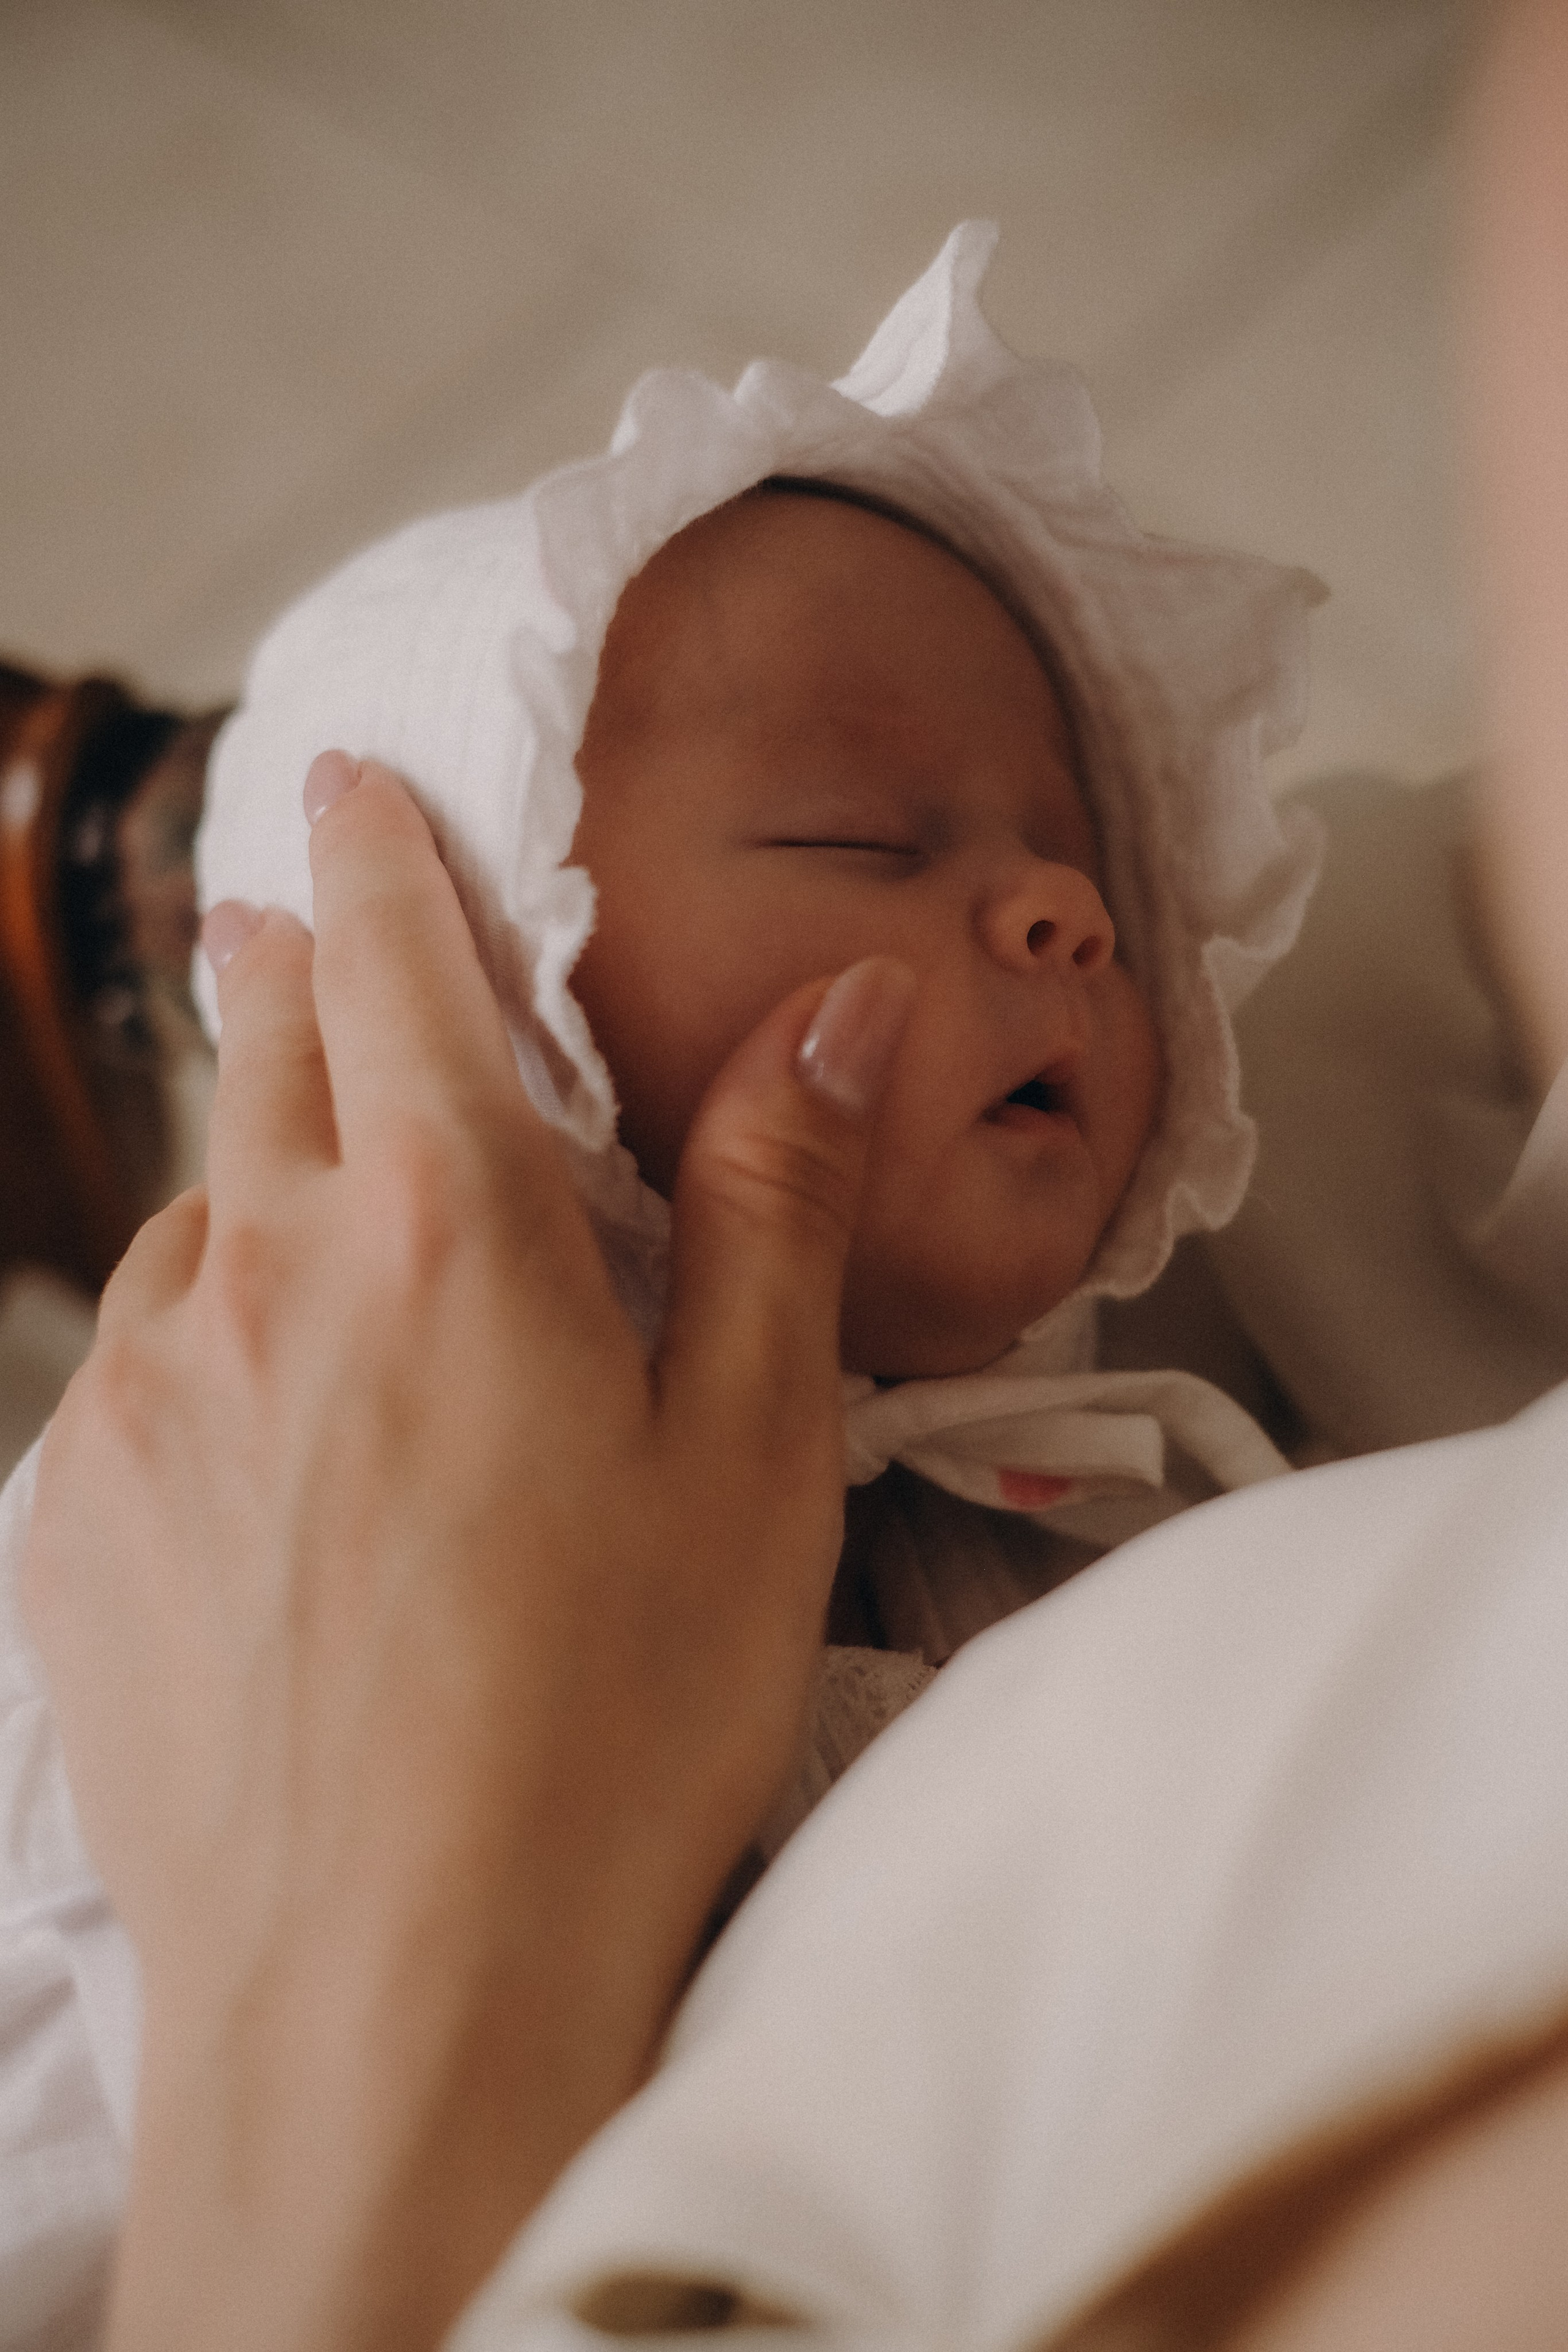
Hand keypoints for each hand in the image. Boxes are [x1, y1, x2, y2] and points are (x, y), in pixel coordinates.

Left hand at [22, 753, 913, 2351]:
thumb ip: (777, 1202)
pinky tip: (277, 1449)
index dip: (376, 851)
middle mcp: (260, 1276)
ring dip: (258, 1191)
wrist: (396, 1991)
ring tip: (334, 1259)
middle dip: (294, 974)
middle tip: (303, 936)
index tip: (345, 782)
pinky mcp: (71, 1521)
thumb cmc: (612, 1721)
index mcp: (446, 1232)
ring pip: (197, 1218)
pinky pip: (137, 1367)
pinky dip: (205, 1344)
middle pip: (263, 1053)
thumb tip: (834, 1008)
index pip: (393, 962)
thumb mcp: (753, 1452)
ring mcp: (142, 1399)